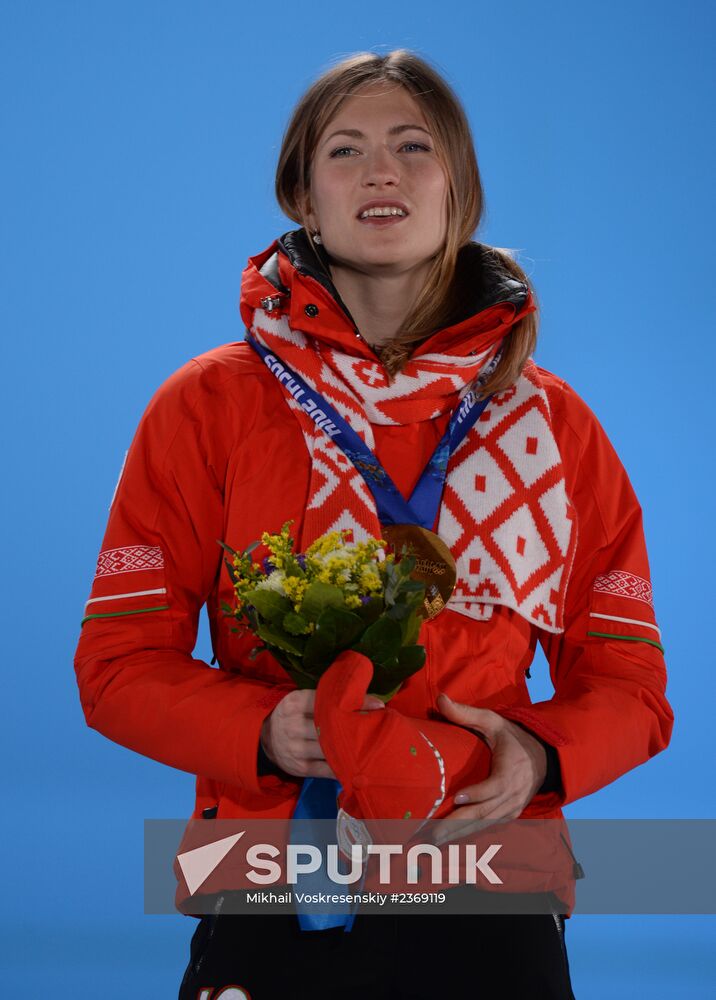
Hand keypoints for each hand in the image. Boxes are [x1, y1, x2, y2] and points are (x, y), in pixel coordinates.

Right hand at [260, 687, 384, 778]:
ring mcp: (295, 748)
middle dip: (356, 728)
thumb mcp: (304, 699)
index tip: (378, 706)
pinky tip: (356, 765)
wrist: (265, 737)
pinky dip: (342, 768)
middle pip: (331, 727)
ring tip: (372, 747)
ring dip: (352, 749)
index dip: (355, 703)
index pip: (329, 701)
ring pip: (329, 749)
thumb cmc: (293, 714)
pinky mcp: (298, 768)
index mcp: (296, 702)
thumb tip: (366, 698)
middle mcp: (293, 725)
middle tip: (379, 728)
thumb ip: (327, 698)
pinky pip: (326, 770)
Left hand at [431, 693, 546, 844]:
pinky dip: (468, 837)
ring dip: (458, 835)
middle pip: (484, 813)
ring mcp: (510, 809)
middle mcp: (512, 796)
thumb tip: (440, 698)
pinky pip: (487, 828)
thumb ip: (466, 713)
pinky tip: (448, 843)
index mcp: (510, 772)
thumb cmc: (513, 738)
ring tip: (433, 843)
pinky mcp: (507, 816)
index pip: (494, 786)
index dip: (477, 794)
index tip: (458, 797)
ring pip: (483, 825)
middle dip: (457, 824)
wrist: (542, 758)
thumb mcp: (493, 721)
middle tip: (432, 834)